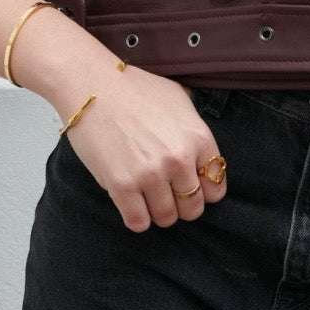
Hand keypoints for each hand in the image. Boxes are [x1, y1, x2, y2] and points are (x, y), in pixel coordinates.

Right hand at [59, 67, 225, 232]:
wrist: (93, 86)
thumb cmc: (134, 89)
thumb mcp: (178, 99)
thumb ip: (194, 129)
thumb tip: (201, 155)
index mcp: (198, 137)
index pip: (216, 188)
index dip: (204, 191)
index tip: (191, 188)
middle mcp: (179, 159)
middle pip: (193, 208)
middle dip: (181, 205)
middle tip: (167, 194)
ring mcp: (150, 174)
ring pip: (166, 218)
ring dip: (158, 212)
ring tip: (147, 197)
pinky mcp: (122, 186)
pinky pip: (138, 223)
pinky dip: (137, 218)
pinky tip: (131, 203)